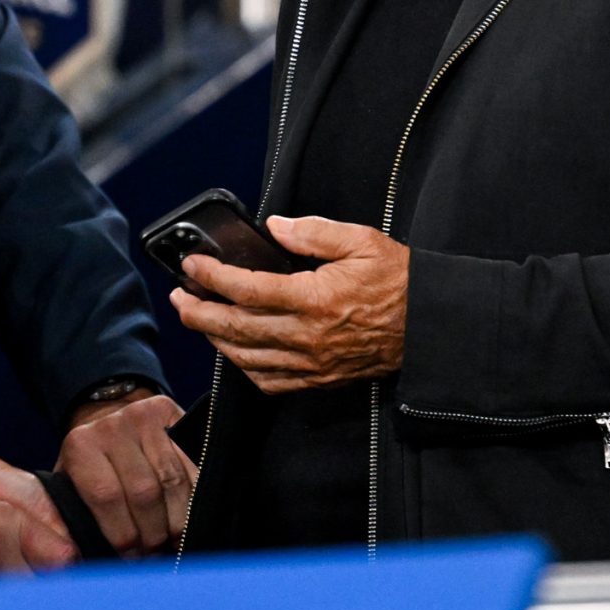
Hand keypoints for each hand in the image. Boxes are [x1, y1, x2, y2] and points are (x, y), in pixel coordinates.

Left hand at [57, 390, 193, 555]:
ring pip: (173, 481)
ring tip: (172, 541)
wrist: (110, 426)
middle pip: (144, 491)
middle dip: (152, 533)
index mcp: (80, 446)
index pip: (107, 496)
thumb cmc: (90, 472)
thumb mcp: (68, 494)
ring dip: (177, 521)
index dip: (123, 535)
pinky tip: (189, 517)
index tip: (130, 557)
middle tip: (153, 554)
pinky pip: (192, 464)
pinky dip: (195, 497)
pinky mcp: (169, 412)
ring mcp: (143, 416)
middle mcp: (110, 426)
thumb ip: (65, 525)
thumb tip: (70, 561)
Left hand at [170, 215, 407, 393]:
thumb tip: (275, 227)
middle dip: (198, 313)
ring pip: (245, 358)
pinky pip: (269, 381)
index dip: (212, 277)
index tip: (192, 265)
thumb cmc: (399, 282)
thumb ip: (314, 233)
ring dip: (215, 339)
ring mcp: (310, 364)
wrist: (429, 327)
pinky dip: (244, 367)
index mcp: (315, 299)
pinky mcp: (318, 380)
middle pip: (235, 328)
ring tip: (200, 319)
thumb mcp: (362, 241)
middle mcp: (307, 336)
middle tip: (179, 297)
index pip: (248, 289)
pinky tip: (236, 351)